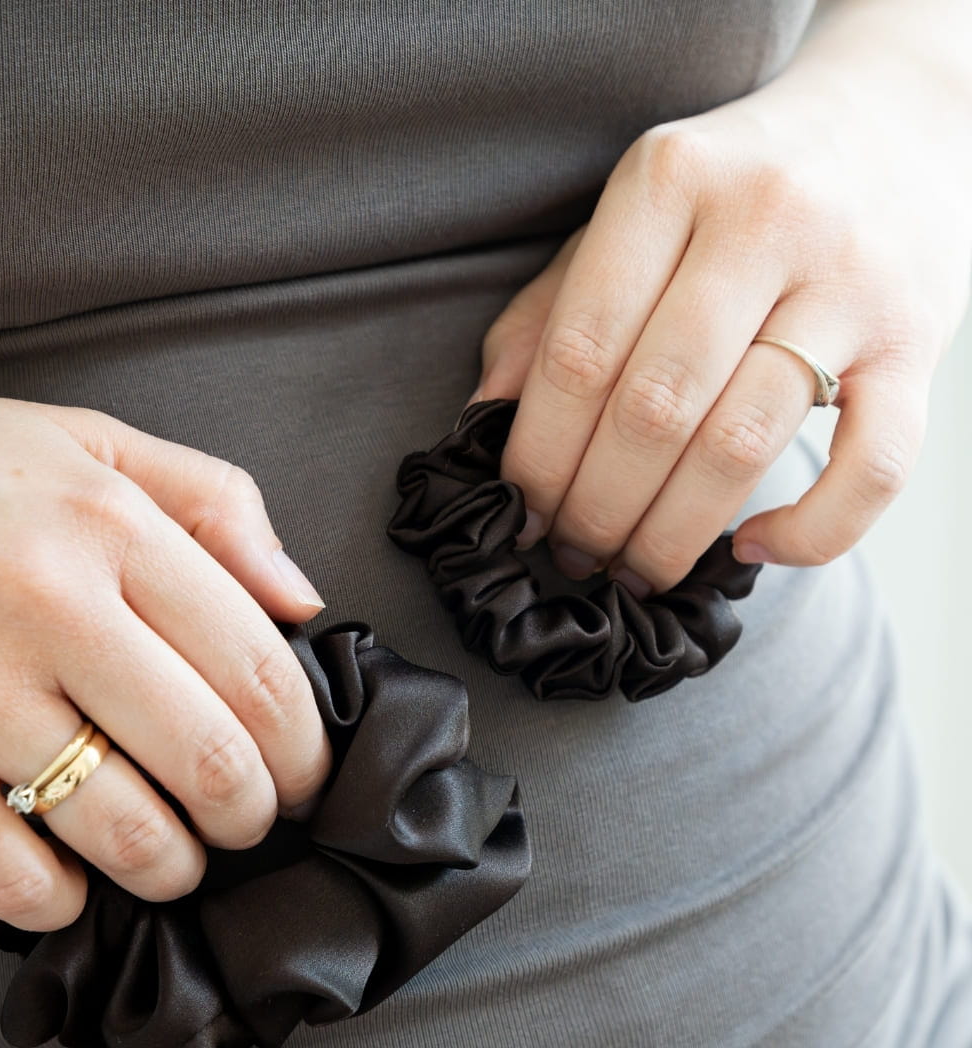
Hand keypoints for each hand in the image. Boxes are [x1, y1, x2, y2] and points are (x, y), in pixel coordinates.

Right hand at [0, 391, 331, 929]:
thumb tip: (300, 603)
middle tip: (245, 820)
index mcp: (109, 527)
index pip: (261, 672)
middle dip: (252, 816)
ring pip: (126, 833)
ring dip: (172, 867)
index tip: (306, 776)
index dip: (307, 750)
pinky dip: (62, 899)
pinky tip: (71, 874)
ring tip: (171, 854)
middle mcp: (44, 606)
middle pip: (211, 762)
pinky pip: (11, 876)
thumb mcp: (92, 443)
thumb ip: (215, 505)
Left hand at [470, 14, 971, 594]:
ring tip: (635, 569)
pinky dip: (808, 534)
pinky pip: (871, 469)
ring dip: (672, 535)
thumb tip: (484, 418)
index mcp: (670, 180)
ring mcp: (852, 282)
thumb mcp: (634, 218)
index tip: (519, 517)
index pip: (581, 350)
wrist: (897, 125)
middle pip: (654, 408)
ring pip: (742, 445)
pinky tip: (749, 549)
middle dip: (595, 509)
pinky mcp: (916, 343)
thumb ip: (551, 309)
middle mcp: (765, 218)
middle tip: (572, 555)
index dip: (539, 457)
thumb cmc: (737, 193)